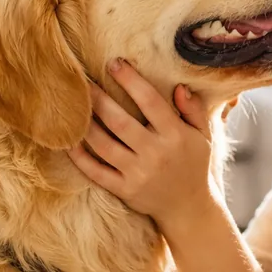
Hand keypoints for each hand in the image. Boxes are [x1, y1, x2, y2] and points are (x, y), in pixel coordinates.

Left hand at [67, 58, 219, 229]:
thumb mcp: (204, 136)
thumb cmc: (195, 165)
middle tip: (82, 81)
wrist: (189, 209)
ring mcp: (138, 173)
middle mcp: (155, 153)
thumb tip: (178, 87)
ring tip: (73, 106)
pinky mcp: (124, 190)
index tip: (114, 63)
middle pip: (119, 121)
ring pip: (103, 144)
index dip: (131, 80)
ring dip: (85, 124)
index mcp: (175, 135)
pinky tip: (67, 141)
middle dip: (99, 99)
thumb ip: (193, 110)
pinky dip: (79, 156)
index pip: (150, 102)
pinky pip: (96, 171)